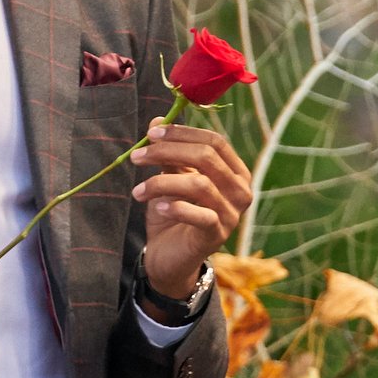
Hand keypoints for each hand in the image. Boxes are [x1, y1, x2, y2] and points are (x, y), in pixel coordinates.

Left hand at [129, 118, 252, 297]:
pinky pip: (200, 215)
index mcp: (235, 171)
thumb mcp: (170, 177)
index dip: (183, 133)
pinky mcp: (218, 235)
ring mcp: (232, 214)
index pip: (215, 141)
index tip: (151, 133)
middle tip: (137, 156)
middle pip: (207, 158)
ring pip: (200, 184)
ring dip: (162, 183)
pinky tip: (157, 207)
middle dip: (167, 152)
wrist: (170, 256)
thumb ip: (169, 152)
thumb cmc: (173, 212)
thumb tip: (157, 121)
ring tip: (138, 191)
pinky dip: (176, 208)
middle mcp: (241, 190)